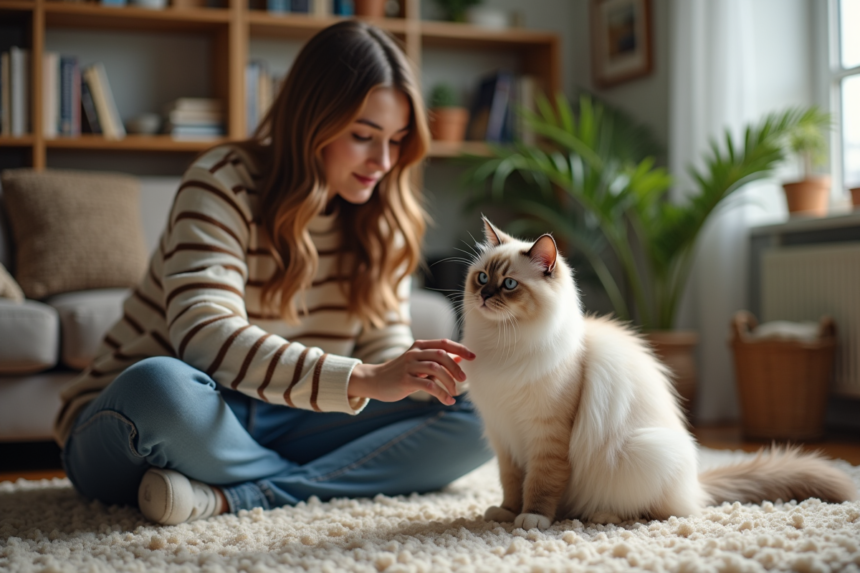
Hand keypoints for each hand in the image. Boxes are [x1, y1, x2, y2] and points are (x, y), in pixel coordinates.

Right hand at [348, 339, 474, 404]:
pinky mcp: (404, 380)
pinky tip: (447, 401)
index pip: (444, 343)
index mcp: (419, 346)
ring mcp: (409, 366)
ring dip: (449, 382)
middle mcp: (414, 353)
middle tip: (463, 380)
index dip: (460, 349)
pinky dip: (441, 394)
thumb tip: (460, 357)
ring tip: (455, 393)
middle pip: (441, 355)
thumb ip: (438, 360)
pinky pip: (428, 385)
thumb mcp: (419, 362)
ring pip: (436, 369)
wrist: (374, 380)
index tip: (473, 357)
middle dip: (456, 368)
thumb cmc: (400, 372)